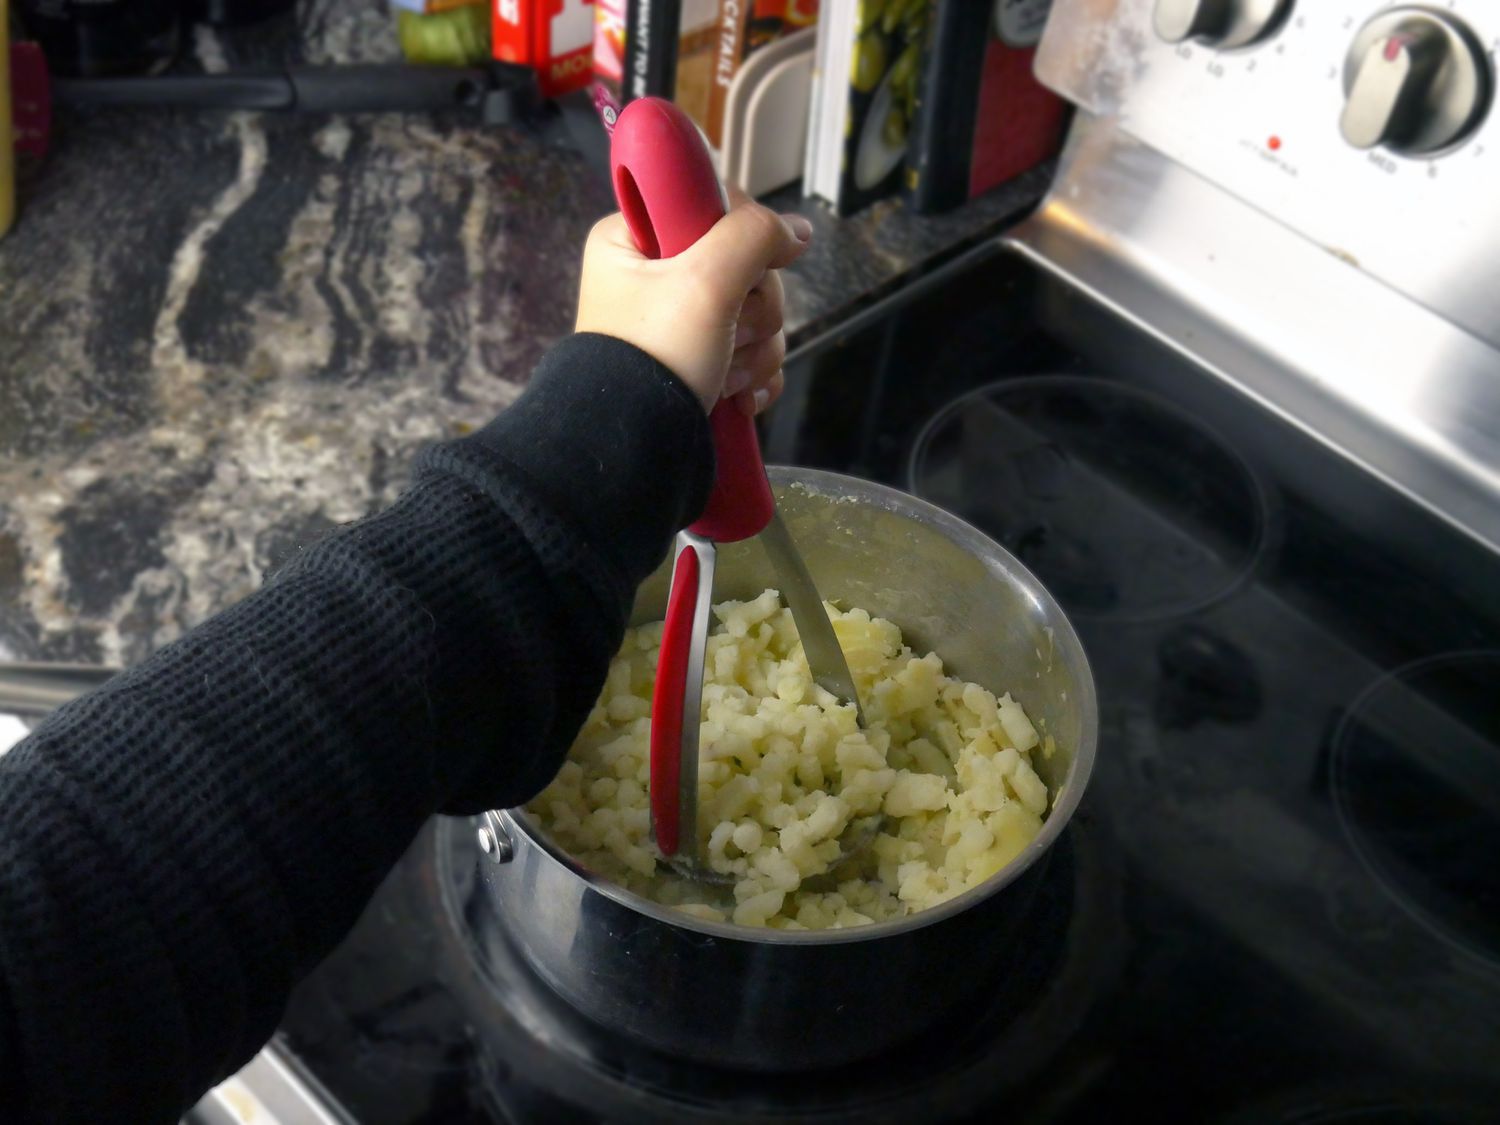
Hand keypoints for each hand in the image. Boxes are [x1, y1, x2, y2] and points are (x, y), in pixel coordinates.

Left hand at [574, 195, 812, 415]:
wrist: (634, 447)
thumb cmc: (657, 357)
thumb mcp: (706, 281)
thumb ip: (755, 235)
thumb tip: (797, 230)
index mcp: (634, 239)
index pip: (713, 205)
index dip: (744, 237)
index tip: (744, 270)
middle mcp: (653, 274)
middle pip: (745, 264)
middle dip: (753, 311)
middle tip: (729, 336)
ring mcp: (677, 321)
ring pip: (754, 311)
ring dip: (755, 350)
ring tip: (726, 379)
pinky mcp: (698, 359)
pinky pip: (750, 350)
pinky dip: (753, 374)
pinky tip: (739, 398)